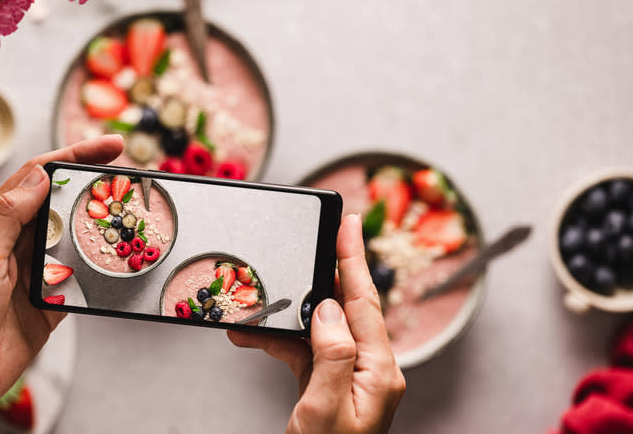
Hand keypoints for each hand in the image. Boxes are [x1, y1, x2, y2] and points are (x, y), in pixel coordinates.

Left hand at [0, 135, 123, 433]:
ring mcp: (37, 272)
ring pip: (79, 239)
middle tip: (135, 181)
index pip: (40, 176)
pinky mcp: (52, 301)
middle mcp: (19, 242)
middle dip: (98, 189)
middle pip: (65, 203)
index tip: (111, 148)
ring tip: (136, 219)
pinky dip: (103, 270)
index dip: (75, 156)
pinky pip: (85, 278)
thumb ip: (8, 216)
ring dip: (105, 229)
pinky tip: (122, 264)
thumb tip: (40, 175)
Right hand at [228, 214, 404, 433]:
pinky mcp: (329, 384)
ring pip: (321, 327)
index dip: (354, 259)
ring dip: (288, 316)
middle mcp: (370, 369)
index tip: (349, 223)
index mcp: (379, 372)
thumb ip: (331, 354)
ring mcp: (350, 377)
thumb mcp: (324, 409)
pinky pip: (306, 351)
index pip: (365, 302)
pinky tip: (253, 336)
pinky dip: (280, 341)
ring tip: (257, 307)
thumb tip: (329, 308)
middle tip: (320, 235)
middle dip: (328, 270)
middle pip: (348, 306)